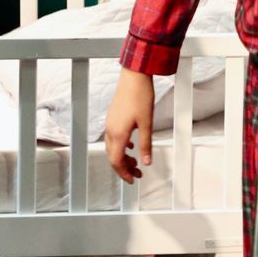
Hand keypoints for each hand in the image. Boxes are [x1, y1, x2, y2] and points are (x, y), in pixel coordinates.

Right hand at [104, 69, 155, 183]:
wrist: (134, 77)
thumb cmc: (140, 97)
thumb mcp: (147, 124)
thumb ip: (146, 145)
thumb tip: (146, 162)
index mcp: (118, 134)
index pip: (116, 161)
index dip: (124, 173)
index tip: (133, 180)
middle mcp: (110, 130)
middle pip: (112, 156)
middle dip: (124, 168)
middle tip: (137, 174)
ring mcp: (110, 123)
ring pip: (112, 147)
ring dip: (123, 157)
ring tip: (136, 161)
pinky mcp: (112, 117)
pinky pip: (113, 137)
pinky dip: (121, 146)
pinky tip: (131, 145)